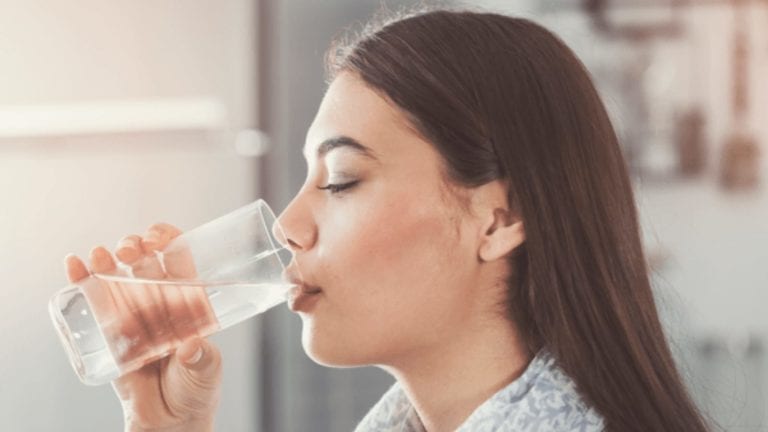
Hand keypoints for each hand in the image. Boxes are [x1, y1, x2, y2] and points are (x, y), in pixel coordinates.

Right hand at [64, 223, 222, 430]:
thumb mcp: (207, 372)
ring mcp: (134, 314)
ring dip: (107, 261)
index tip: (158, 236)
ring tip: (99, 255)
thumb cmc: (196, 391)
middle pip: (146, 263)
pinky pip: (96, 301)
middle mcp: (162, 302)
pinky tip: (75, 265)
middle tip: (129, 249)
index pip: (181, 260)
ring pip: (119, 277)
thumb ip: (202, 359)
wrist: (169, 421)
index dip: (170, 241)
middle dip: (136, 248)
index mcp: (190, 302)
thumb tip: (191, 347)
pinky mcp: (110, 331)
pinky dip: (84, 281)